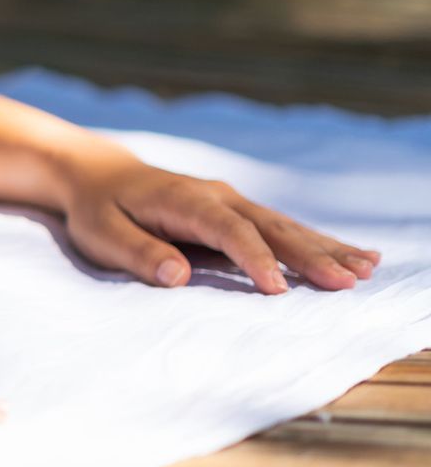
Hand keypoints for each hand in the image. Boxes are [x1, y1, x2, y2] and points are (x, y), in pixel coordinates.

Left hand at [52, 139, 381, 293]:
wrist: (100, 176)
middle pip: (270, 228)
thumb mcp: (102, 234)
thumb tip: (177, 275)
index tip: (278, 290)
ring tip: (367, 270)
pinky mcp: (239, 212)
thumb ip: (139, 253)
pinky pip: (283, 229)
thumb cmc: (99, 210)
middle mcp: (217, 196)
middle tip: (347, 282)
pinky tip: (358, 256)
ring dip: (326, 248)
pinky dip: (319, 242)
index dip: (254, 259)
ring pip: (286, 226)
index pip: (227, 231)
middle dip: (310, 255)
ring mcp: (232, 202)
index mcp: (185, 201)